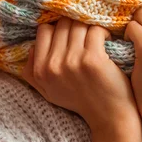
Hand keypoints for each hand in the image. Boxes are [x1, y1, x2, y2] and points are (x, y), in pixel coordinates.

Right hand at [22, 17, 141, 140]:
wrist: (109, 116)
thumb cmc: (81, 101)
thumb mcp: (48, 91)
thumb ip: (33, 71)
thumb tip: (32, 46)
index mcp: (40, 71)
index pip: (44, 30)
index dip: (59, 29)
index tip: (72, 35)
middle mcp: (53, 66)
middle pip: (62, 24)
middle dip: (76, 25)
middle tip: (87, 35)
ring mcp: (72, 61)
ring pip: (78, 25)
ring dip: (90, 27)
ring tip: (97, 37)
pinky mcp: (92, 59)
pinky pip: (95, 30)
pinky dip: (104, 32)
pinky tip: (108, 40)